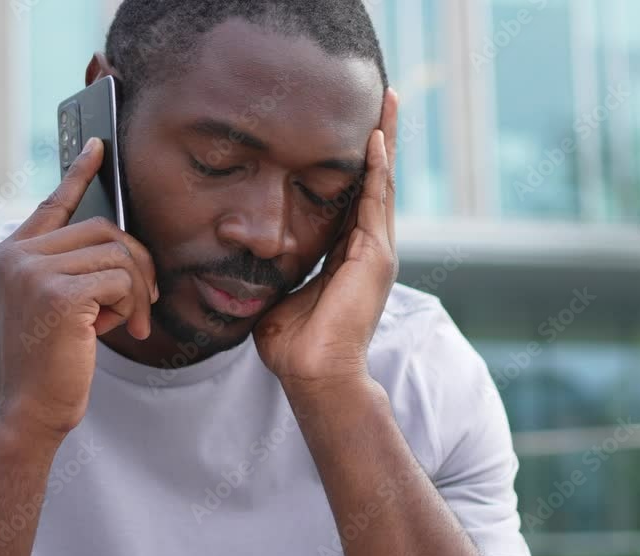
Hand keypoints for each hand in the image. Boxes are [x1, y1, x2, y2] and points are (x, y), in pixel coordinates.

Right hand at [0, 138, 157, 439]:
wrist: (29, 410)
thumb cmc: (49, 362)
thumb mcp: (56, 305)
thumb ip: (73, 268)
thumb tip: (121, 243)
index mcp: (9, 255)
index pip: (52, 203)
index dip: (79, 172)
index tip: (98, 144)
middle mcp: (14, 256)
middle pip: (103, 229)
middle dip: (137, 263)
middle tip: (148, 300)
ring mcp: (31, 271)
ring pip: (118, 253)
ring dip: (138, 290)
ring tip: (132, 322)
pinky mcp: (57, 292)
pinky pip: (120, 279)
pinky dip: (133, 304)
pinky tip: (122, 330)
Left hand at [253, 88, 399, 391]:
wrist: (313, 374)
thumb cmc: (293, 343)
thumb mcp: (281, 293)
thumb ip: (279, 269)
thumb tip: (252, 255)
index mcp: (347, 256)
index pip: (353, 196)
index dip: (356, 162)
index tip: (354, 128)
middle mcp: (367, 248)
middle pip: (375, 180)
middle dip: (379, 138)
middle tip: (383, 98)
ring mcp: (375, 251)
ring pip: (382, 182)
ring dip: (383, 140)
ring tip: (387, 102)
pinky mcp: (375, 257)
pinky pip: (375, 201)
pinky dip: (377, 168)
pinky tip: (374, 137)